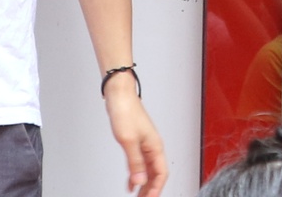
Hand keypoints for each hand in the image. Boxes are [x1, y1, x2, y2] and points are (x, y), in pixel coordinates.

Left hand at [104, 80, 166, 195]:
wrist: (119, 95)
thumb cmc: (126, 112)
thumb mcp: (128, 140)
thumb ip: (134, 162)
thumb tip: (139, 181)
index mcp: (155, 146)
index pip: (161, 173)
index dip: (157, 188)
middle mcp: (152, 147)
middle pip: (156, 174)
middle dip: (151, 189)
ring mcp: (145, 145)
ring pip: (148, 170)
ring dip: (144, 184)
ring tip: (138, 196)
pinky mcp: (137, 143)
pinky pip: (140, 164)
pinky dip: (136, 175)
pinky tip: (131, 183)